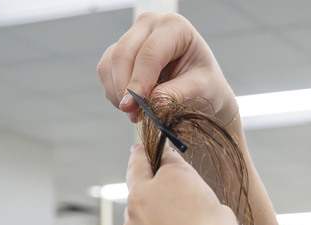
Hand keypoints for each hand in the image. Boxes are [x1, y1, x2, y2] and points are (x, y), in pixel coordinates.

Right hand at [97, 13, 237, 130]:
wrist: (201, 87)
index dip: (139, 82)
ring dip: (118, 92)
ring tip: (136, 113)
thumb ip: (176, 94)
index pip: (149, 54)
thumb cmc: (205, 84)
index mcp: (175, 27)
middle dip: (125, 88)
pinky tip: (131, 105)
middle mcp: (150, 24)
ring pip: (110, 63)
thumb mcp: (200, 90)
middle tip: (132, 115)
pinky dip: (113, 92)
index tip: (134, 108)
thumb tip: (152, 103)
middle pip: (124, 54)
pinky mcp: (119, 50)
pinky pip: (105, 71)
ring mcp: (132, 35)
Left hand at [124, 142, 247, 224]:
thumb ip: (202, 203)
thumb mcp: (223, 217)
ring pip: (136, 209)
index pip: (166, 155)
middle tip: (138, 154)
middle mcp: (145, 196)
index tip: (166, 152)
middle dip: (139, 161)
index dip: (168, 153)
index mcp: (172, 179)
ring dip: (147, 209)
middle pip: (137, 171)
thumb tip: (194, 209)